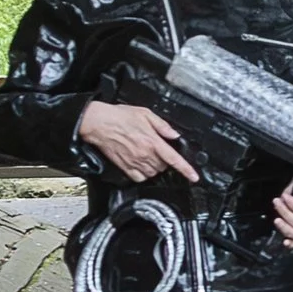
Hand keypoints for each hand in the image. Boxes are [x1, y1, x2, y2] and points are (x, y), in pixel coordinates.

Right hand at [78, 99, 199, 187]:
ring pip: (154, 173)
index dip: (186, 170)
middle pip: (164, 166)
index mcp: (152, 141)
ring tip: (148, 154)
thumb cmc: (118, 117)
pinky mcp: (124, 168)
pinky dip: (144, 174)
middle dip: (165, 159)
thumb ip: (163, 126)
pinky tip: (141, 164)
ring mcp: (134, 163)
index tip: (194, 177)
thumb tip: (174, 134)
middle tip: (158, 148)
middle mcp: (144, 154)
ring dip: (155, 166)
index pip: (174, 159)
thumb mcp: (145, 114)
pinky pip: (139, 178)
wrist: (98, 123)